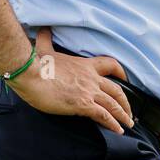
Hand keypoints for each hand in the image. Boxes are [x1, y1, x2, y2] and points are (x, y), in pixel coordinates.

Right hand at [10, 27, 134, 133]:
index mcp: (85, 65)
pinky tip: (118, 130)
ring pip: (114, 104)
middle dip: (125, 102)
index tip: (125, 79)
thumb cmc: (36, 64)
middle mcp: (91, 78)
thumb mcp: (44, 49)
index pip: (110, 65)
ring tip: (128, 124)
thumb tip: (44, 29)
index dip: (120, 72)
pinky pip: (104, 116)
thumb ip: (47, 39)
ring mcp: (88, 92)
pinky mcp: (82, 104)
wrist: (30, 74)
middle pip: (117, 90)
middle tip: (129, 111)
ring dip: (123, 115)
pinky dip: (113, 124)